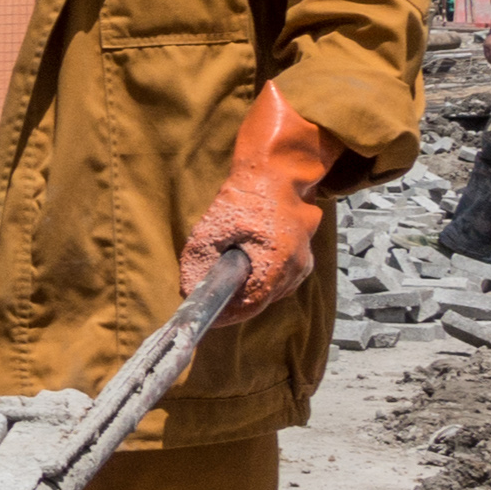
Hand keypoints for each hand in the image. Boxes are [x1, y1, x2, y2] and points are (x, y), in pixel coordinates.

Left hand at [177, 86, 343, 325]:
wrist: (278, 173)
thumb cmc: (246, 197)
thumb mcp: (212, 229)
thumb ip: (198, 263)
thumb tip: (186, 291)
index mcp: (276, 263)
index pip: (250, 305)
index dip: (226, 315)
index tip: (207, 317)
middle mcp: (295, 269)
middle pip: (261, 301)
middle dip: (235, 301)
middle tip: (211, 298)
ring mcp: (303, 264)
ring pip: (270, 292)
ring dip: (247, 290)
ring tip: (225, 280)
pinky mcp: (303, 259)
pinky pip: (279, 280)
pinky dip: (260, 279)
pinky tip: (245, 267)